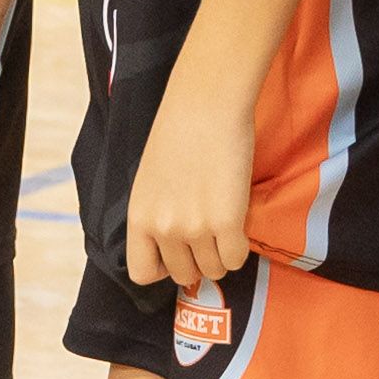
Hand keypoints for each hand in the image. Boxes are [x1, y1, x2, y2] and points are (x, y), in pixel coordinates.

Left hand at [121, 76, 255, 289]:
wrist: (205, 104)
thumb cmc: (178, 132)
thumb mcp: (150, 180)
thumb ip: (156, 214)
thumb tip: (172, 245)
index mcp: (138, 217)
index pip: (142, 272)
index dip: (163, 268)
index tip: (178, 252)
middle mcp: (163, 227)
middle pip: (183, 274)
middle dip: (198, 260)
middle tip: (208, 235)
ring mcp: (195, 228)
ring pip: (213, 270)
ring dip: (221, 254)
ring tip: (224, 226)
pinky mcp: (227, 222)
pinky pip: (235, 259)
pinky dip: (239, 249)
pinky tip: (237, 224)